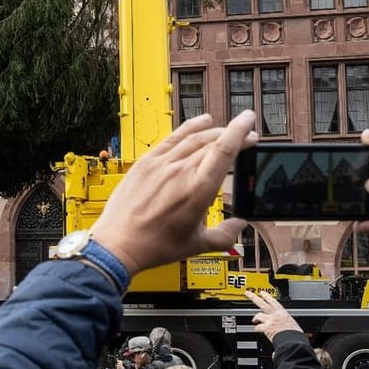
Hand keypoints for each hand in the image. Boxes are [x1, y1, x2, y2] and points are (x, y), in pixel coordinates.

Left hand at [94, 112, 256, 274]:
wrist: (118, 244)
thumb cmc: (154, 246)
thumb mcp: (197, 244)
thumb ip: (224, 234)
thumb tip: (239, 226)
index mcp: (199, 190)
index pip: (225, 149)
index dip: (240, 131)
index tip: (250, 122)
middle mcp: (181, 171)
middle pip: (212, 141)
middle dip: (233, 135)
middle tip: (246, 137)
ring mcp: (162, 165)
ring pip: (193, 137)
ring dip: (213, 130)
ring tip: (225, 128)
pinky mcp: (146, 163)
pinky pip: (171, 138)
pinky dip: (188, 128)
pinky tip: (199, 123)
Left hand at [243, 289, 298, 338]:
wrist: (294, 341)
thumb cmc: (295, 335)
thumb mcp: (293, 324)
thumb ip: (286, 322)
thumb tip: (286, 326)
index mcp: (283, 313)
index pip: (273, 302)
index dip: (267, 296)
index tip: (262, 293)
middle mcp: (276, 315)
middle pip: (263, 304)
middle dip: (254, 298)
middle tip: (248, 294)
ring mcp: (270, 321)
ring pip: (259, 315)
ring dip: (255, 317)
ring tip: (254, 320)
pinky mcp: (266, 328)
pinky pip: (258, 327)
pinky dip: (256, 328)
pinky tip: (256, 330)